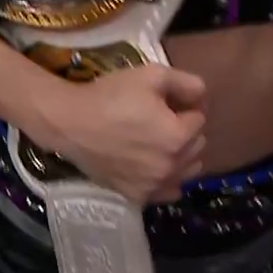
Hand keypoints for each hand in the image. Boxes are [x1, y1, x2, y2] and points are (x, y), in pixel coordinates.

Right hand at [42, 65, 207, 205]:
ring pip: (187, 171)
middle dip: (185, 131)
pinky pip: (168, 192)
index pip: (199, 119)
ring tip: (158, 142)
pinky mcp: (138, 197)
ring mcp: (154, 186)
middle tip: (160, 119)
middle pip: (197, 146)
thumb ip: (186, 83)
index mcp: (179, 137)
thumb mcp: (151, 75)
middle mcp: (172, 167)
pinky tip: (153, 165)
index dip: (184, 107)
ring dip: (181, 156)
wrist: (71, 123)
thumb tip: (202, 96)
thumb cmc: (110, 96)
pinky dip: (167, 179)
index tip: (165, 102)